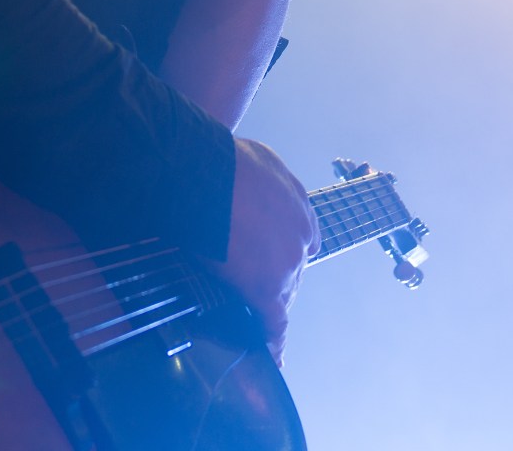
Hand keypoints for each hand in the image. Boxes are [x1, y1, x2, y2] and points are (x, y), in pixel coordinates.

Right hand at [206, 138, 319, 364]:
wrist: (208, 175)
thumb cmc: (227, 162)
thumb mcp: (262, 159)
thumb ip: (269, 181)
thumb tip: (256, 185)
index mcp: (301, 209)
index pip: (304, 242)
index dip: (286, 254)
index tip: (271, 260)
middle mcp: (301, 238)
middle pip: (293, 272)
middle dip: (276, 280)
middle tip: (251, 287)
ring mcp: (287, 265)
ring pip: (283, 295)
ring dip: (270, 308)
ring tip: (256, 324)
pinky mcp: (266, 288)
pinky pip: (273, 322)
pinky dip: (273, 339)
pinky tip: (271, 353)